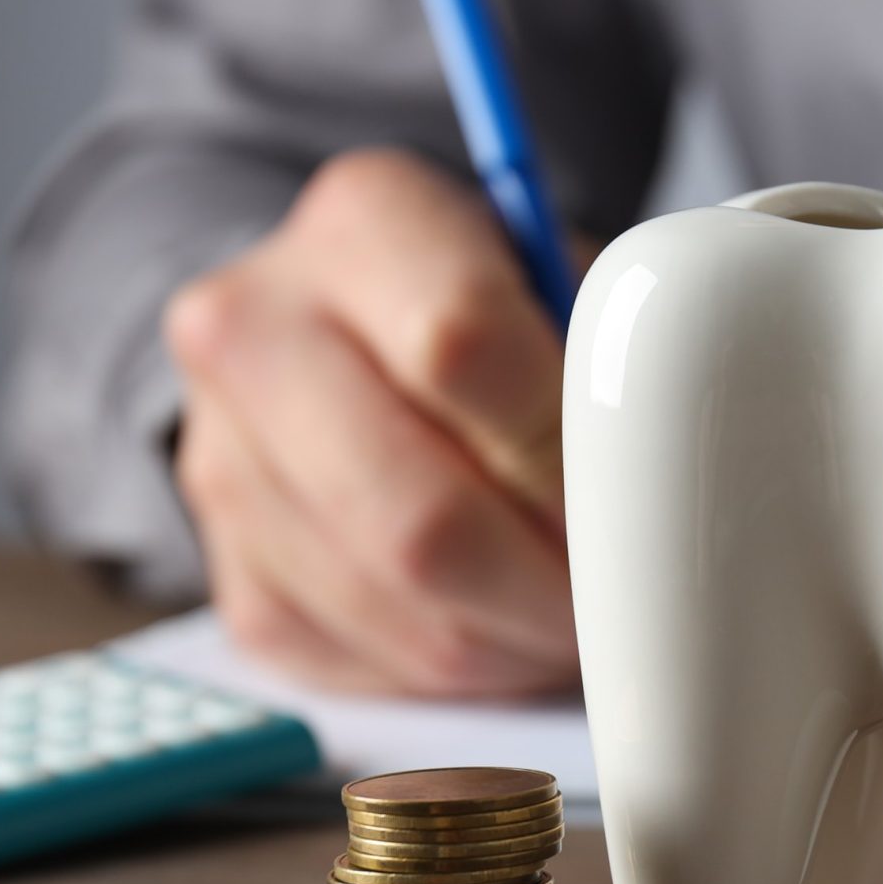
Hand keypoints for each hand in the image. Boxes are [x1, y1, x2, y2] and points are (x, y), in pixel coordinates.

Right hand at [164, 148, 576, 696]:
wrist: (370, 338)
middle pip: (418, 516)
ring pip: (401, 611)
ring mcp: (220, 457)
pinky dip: (461, 665)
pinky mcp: (230, 573)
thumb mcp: (577, 286)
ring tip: (568, 605)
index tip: (626, 491)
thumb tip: (662, 493)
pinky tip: (499, 619)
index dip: (566, 449)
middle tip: (613, 590)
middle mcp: (254, 327)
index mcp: (364, 218)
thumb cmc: (508, 315)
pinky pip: (366, 664)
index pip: (464, 343)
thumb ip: (617, 355)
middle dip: (546, 582)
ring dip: (515, 637)